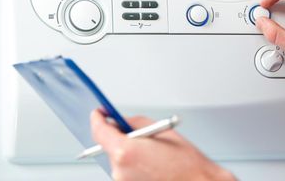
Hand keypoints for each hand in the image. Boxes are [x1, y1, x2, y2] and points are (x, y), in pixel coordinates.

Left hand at [90, 110, 235, 180]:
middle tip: (140, 135)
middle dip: (121, 138)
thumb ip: (133, 123)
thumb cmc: (185, 162)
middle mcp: (119, 171)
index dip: (98, 118)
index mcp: (124, 152)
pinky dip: (136, 165)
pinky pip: (126, 172)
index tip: (99, 113)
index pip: (99, 131)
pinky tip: (154, 165)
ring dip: (131, 153)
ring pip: (119, 160)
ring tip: (155, 155)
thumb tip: (118, 122)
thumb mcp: (160, 130)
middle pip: (109, 146)